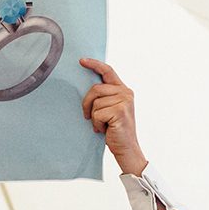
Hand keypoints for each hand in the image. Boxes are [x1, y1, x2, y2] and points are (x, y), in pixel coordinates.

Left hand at [79, 60, 146, 175]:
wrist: (126, 148)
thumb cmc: (115, 130)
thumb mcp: (111, 109)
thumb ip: (104, 96)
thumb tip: (88, 87)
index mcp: (123, 90)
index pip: (108, 71)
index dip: (94, 64)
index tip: (81, 61)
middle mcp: (126, 93)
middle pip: (96, 88)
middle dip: (87, 103)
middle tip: (88, 116)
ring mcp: (124, 101)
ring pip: (95, 102)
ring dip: (94, 117)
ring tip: (103, 125)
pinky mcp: (120, 111)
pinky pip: (97, 113)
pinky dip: (97, 124)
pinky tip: (104, 129)